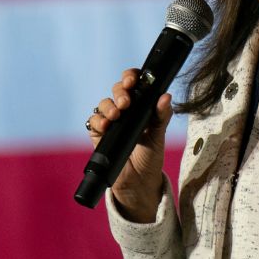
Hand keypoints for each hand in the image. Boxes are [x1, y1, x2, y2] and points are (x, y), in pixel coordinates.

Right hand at [86, 68, 170, 222]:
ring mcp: (110, 121)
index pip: (134, 83)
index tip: (133, 80)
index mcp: (140, 105)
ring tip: (117, 116)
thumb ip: (162, 115)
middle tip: (126, 102)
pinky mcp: (98, 134)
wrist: (139, 182)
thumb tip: (166, 96)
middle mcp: (124, 110)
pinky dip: (98, 121)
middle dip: (120, 91)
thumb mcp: (159, 135)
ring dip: (109, 106)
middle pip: (117, 90)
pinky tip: (106, 126)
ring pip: (104, 104)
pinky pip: (93, 121)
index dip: (131, 77)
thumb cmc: (151, 156)